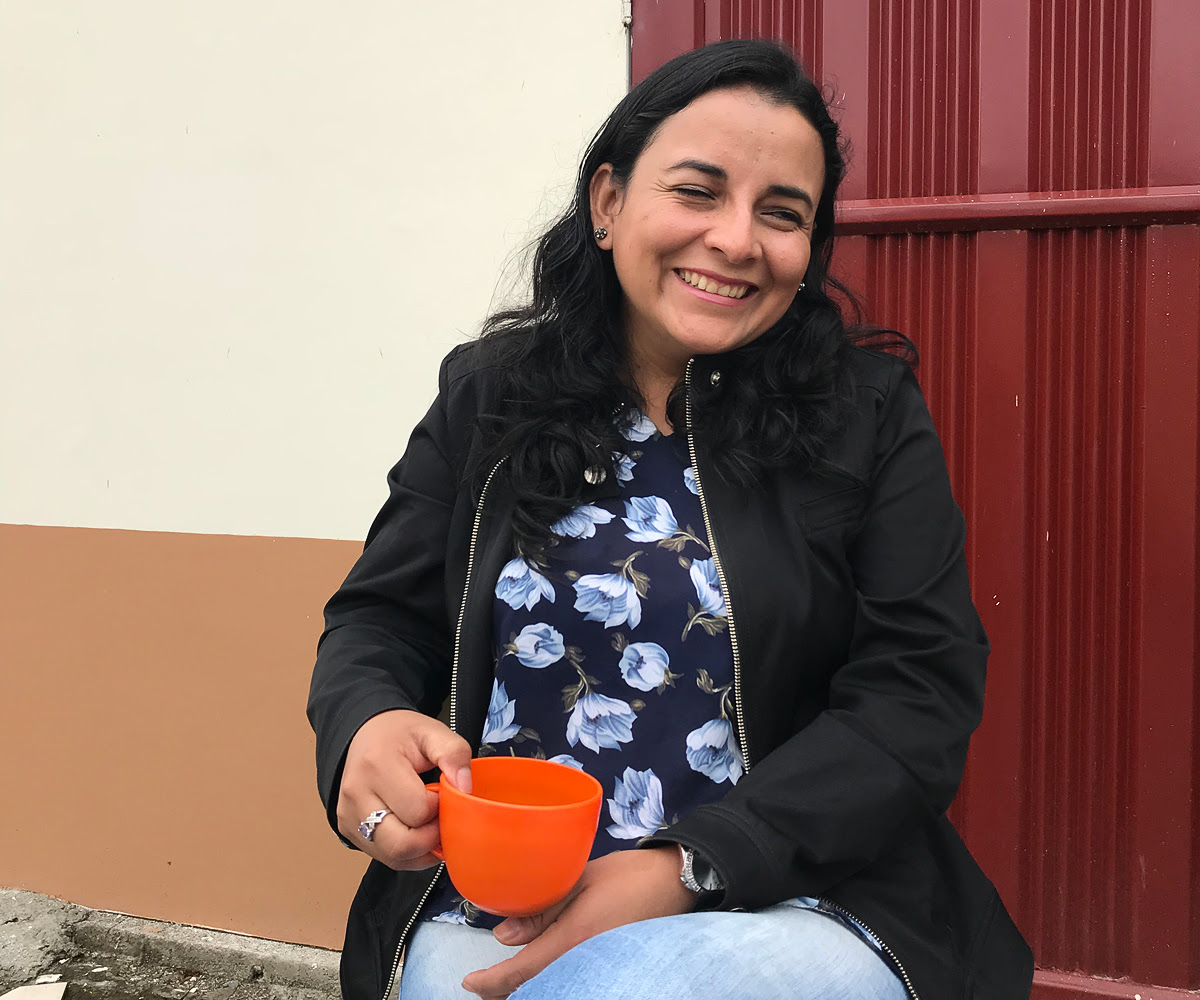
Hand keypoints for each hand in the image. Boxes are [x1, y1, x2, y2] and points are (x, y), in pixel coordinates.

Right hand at [336, 709, 472, 869]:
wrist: (364, 733)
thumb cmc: (399, 734)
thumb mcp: (432, 732)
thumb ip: (454, 754)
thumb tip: (465, 789)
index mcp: (377, 765)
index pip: (418, 810)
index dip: (440, 806)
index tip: (443, 791)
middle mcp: (356, 795)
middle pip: (402, 843)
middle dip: (431, 836)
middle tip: (440, 814)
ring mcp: (348, 817)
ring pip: (394, 856)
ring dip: (421, 848)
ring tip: (429, 822)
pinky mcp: (347, 831)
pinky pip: (385, 857)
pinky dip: (408, 852)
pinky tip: (417, 831)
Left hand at [462, 846, 695, 999]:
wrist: (676, 883)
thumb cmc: (630, 875)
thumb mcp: (580, 881)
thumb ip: (542, 909)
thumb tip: (502, 935)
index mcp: (575, 939)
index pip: (522, 972)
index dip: (491, 982)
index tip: (469, 982)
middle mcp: (586, 963)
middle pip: (535, 988)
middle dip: (505, 989)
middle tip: (482, 982)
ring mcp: (599, 968)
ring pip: (551, 987)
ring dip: (526, 985)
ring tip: (504, 978)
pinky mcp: (609, 966)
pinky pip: (571, 981)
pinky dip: (548, 980)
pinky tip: (540, 970)